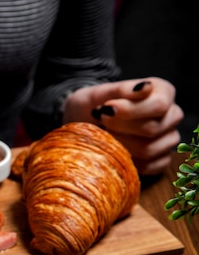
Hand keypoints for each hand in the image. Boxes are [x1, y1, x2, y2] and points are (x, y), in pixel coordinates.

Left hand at [63, 77, 183, 174]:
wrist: (83, 125)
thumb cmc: (93, 106)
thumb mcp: (100, 93)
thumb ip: (123, 90)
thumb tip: (145, 87)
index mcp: (163, 92)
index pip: (158, 105)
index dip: (130, 110)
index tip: (106, 110)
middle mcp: (171, 115)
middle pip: (153, 129)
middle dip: (121, 129)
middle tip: (102, 123)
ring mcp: (168, 139)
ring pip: (149, 150)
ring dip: (121, 145)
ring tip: (107, 136)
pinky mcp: (161, 160)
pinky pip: (150, 167)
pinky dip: (129, 162)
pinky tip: (117, 151)